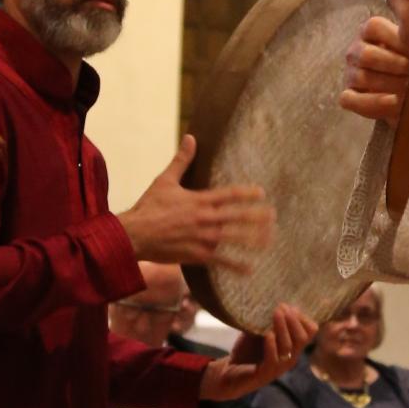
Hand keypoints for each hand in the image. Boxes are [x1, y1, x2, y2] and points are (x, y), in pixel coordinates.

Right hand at [118, 135, 273, 267]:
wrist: (135, 235)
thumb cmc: (149, 207)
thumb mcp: (165, 180)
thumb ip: (182, 160)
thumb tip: (190, 137)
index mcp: (200, 200)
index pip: (230, 194)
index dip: (248, 193)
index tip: (261, 193)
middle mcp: (206, 219)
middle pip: (238, 217)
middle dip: (258, 217)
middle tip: (273, 216)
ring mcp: (203, 239)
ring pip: (235, 240)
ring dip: (254, 240)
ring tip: (268, 240)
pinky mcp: (198, 256)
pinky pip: (221, 262)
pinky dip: (236, 266)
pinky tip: (250, 270)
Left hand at [199, 304, 316, 400]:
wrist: (229, 372)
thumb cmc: (247, 350)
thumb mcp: (260, 330)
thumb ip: (269, 319)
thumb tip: (278, 301)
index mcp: (292, 347)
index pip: (310, 332)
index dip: (302, 317)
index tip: (289, 305)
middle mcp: (290, 358)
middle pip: (303, 338)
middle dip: (293, 320)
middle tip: (282, 307)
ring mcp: (279, 367)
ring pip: (289, 347)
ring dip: (283, 328)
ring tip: (276, 313)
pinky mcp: (265, 374)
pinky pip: (273, 359)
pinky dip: (272, 345)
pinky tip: (268, 334)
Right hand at [339, 15, 408, 125]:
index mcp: (371, 31)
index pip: (374, 27)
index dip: (397, 40)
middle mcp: (357, 50)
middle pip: (367, 55)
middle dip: (396, 66)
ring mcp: (351, 74)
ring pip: (361, 77)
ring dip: (389, 85)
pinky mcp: (349, 96)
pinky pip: (349, 99)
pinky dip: (373, 102)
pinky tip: (394, 102)